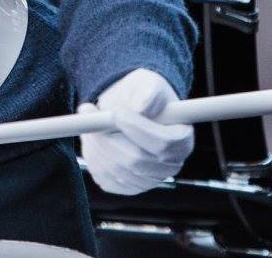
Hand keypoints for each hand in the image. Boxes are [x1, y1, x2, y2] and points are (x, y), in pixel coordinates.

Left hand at [79, 68, 191, 195]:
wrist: (130, 109)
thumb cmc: (143, 95)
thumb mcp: (148, 84)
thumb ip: (148, 93)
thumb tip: (140, 109)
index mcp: (182, 140)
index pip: (163, 142)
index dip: (137, 129)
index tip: (116, 112)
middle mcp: (171, 165)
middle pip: (136, 160)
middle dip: (108, 138)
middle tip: (89, 115)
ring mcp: (150, 179)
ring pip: (117, 171)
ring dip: (96, 146)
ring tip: (89, 124)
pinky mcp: (128, 187)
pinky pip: (106, 179)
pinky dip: (93, 159)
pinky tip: (92, 141)